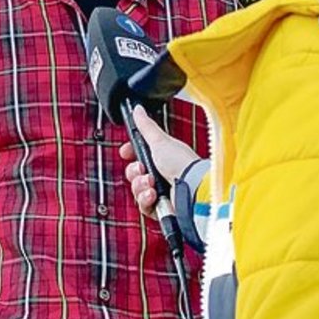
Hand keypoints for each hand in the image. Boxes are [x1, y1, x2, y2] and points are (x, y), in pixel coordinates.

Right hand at [120, 104, 195, 218]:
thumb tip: (138, 109)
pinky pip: (144, 206)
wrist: (193, 189)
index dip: (130, 154)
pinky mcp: (161, 210)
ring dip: (140, 186)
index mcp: (162, 157)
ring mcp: (162, 193)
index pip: (139, 155)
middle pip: (135, 174)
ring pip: (137, 190)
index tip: (125, 152)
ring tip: (150, 184)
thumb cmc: (181, 163)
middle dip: (134, 172)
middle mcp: (162, 175)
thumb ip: (146, 126)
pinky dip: (146, 200)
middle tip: (142, 169)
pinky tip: (153, 195)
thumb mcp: (160, 141)